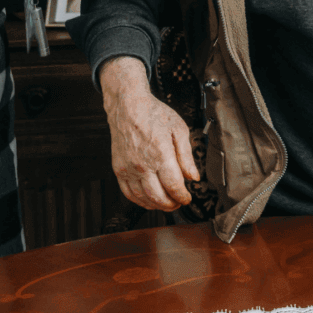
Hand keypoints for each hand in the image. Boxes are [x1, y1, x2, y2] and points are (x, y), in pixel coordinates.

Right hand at [98, 57, 199, 210]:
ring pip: (143, 198)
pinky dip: (140, 201)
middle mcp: (143, 164)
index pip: (174, 186)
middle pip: (159, 197)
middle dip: (172, 204)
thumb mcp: (179, 130)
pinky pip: (128, 193)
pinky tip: (149, 200)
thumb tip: (194, 177)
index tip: (187, 198)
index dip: (183, 196)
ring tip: (167, 203)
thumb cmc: (153, 114)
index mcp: (161, 154)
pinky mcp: (119, 169)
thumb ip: (186, 156)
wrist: (128, 106)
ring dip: (157, 206)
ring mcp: (128, 168)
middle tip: (179, 202)